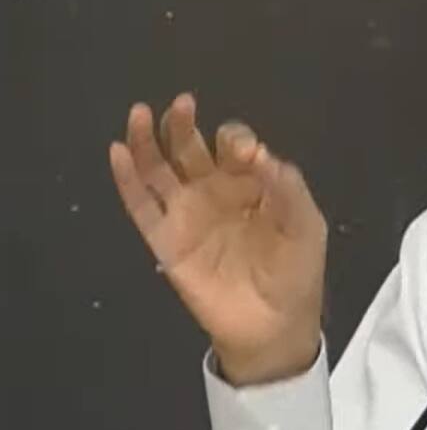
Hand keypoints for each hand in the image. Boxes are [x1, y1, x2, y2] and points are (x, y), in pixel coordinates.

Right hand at [108, 92, 327, 384]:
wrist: (273, 324)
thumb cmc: (295, 272)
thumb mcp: (305, 226)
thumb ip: (288, 189)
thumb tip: (262, 153)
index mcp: (251, 183)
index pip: (235, 147)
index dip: (236, 140)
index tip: (245, 151)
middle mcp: (215, 191)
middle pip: (191, 148)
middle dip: (185, 125)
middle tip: (184, 104)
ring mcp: (187, 214)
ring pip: (159, 169)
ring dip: (148, 140)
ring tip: (141, 113)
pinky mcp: (165, 241)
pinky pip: (140, 206)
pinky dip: (127, 179)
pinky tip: (120, 151)